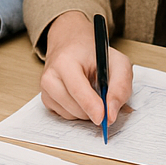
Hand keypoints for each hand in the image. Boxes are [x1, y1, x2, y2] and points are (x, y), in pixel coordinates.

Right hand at [39, 10, 132, 131]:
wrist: (72, 45)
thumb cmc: (94, 54)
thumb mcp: (118, 63)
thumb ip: (120, 87)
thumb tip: (111, 115)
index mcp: (65, 61)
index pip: (77, 89)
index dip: (91, 106)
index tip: (103, 119)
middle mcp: (50, 76)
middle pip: (74, 107)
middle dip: (94, 109)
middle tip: (104, 95)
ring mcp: (45, 89)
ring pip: (71, 116)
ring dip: (87, 111)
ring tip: (92, 91)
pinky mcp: (46, 100)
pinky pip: (66, 116)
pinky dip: (78, 111)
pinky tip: (82, 96)